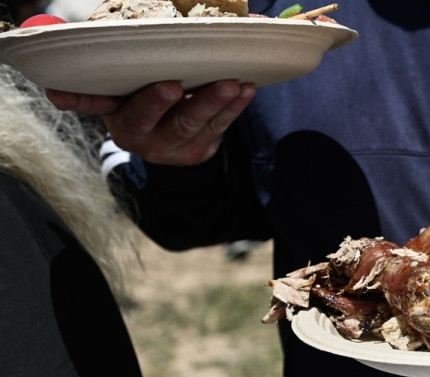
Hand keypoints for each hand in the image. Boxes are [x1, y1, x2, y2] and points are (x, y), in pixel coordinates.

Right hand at [46, 79, 255, 165]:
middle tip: (172, 85)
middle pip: (154, 120)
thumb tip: (63, 52)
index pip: (101, 106)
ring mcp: (173, 146)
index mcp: (117, 116)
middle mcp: (142, 135)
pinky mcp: (200, 149)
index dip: (83, 100)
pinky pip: (220, 127)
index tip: (63, 93)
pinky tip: (246, 90)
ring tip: (230, 83)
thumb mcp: (122, 89)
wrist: (170, 142)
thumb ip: (109, 71)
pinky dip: (235, 108)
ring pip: (194, 124)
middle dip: (163, 103)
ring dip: (213, 103)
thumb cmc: (142, 97)